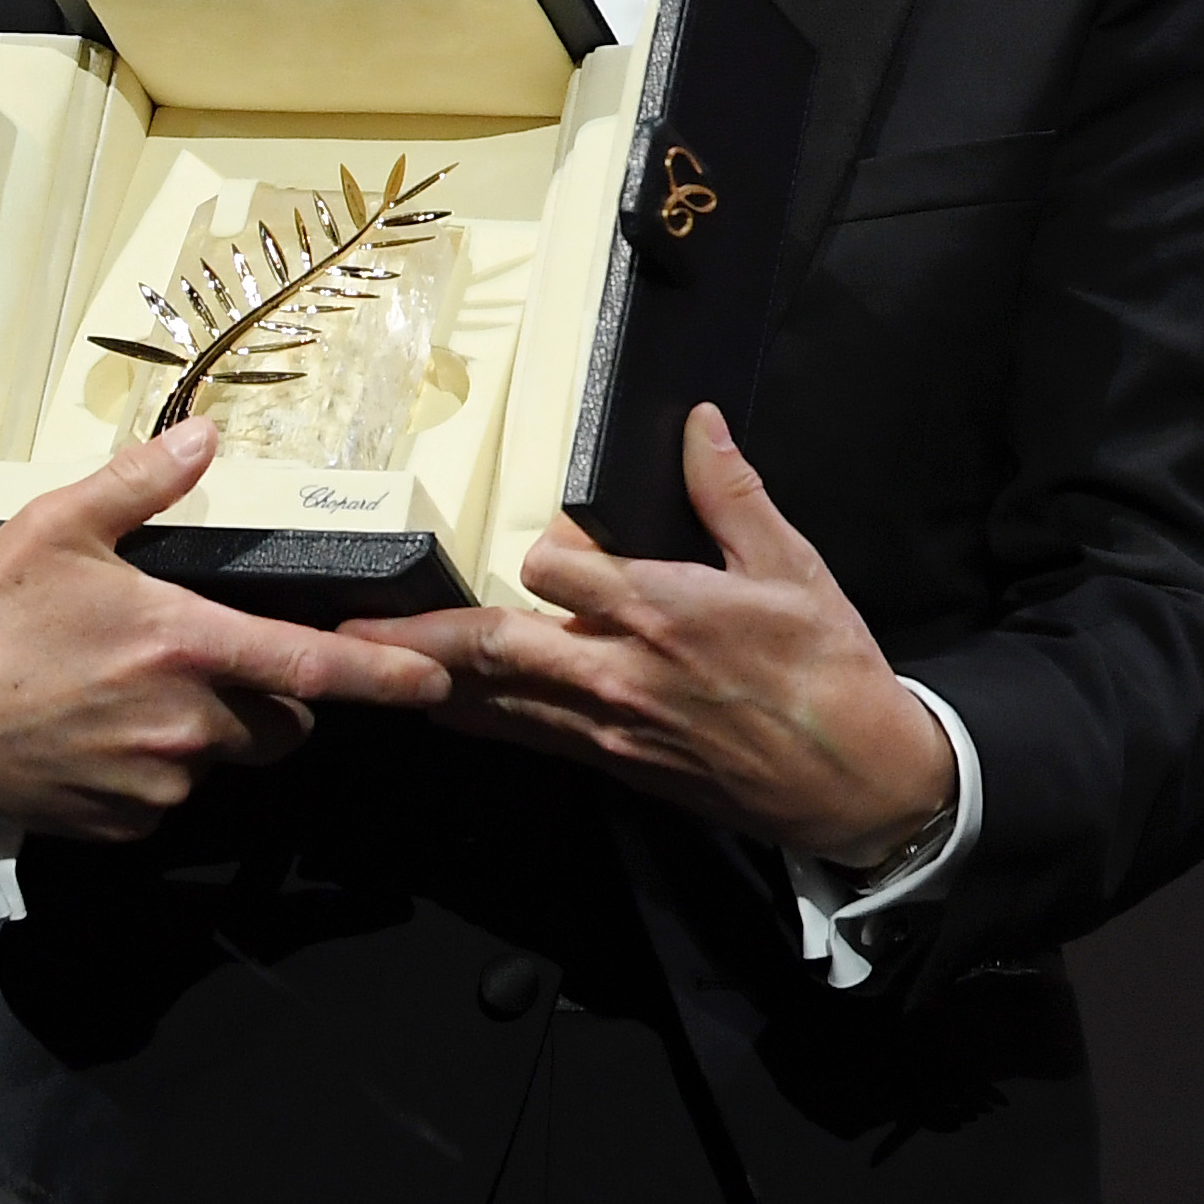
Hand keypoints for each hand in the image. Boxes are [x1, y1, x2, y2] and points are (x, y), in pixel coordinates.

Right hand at [0, 416, 453, 843]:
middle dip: (270, 693)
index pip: (313, 666)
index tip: (435, 681)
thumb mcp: (57, 528)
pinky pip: (172, 796)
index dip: (384, 676)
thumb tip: (208, 437)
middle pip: (280, 717)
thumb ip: (142, 484)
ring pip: (225, 758)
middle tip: (201, 657)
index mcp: (183, 644)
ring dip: (208, 730)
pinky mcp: (126, 823)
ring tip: (132, 692)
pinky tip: (102, 735)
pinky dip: (157, 770)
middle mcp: (185, 723)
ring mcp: (157, 783)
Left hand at [341, 407, 955, 867]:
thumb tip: (698, 422)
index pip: (555, 566)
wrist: (856, 781)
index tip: (543, 537)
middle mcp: (620, 670)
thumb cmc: (829, 669)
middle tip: (347, 627)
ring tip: (368, 666)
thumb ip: (731, 493)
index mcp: (663, 608)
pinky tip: (446, 709)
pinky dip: (480, 721)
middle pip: (494, 647)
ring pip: (498, 702)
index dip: (541, 547)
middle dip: (417, 637)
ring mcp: (611, 725)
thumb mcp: (793, 566)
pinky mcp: (615, 764)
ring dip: (431, 683)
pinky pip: (529, 739)